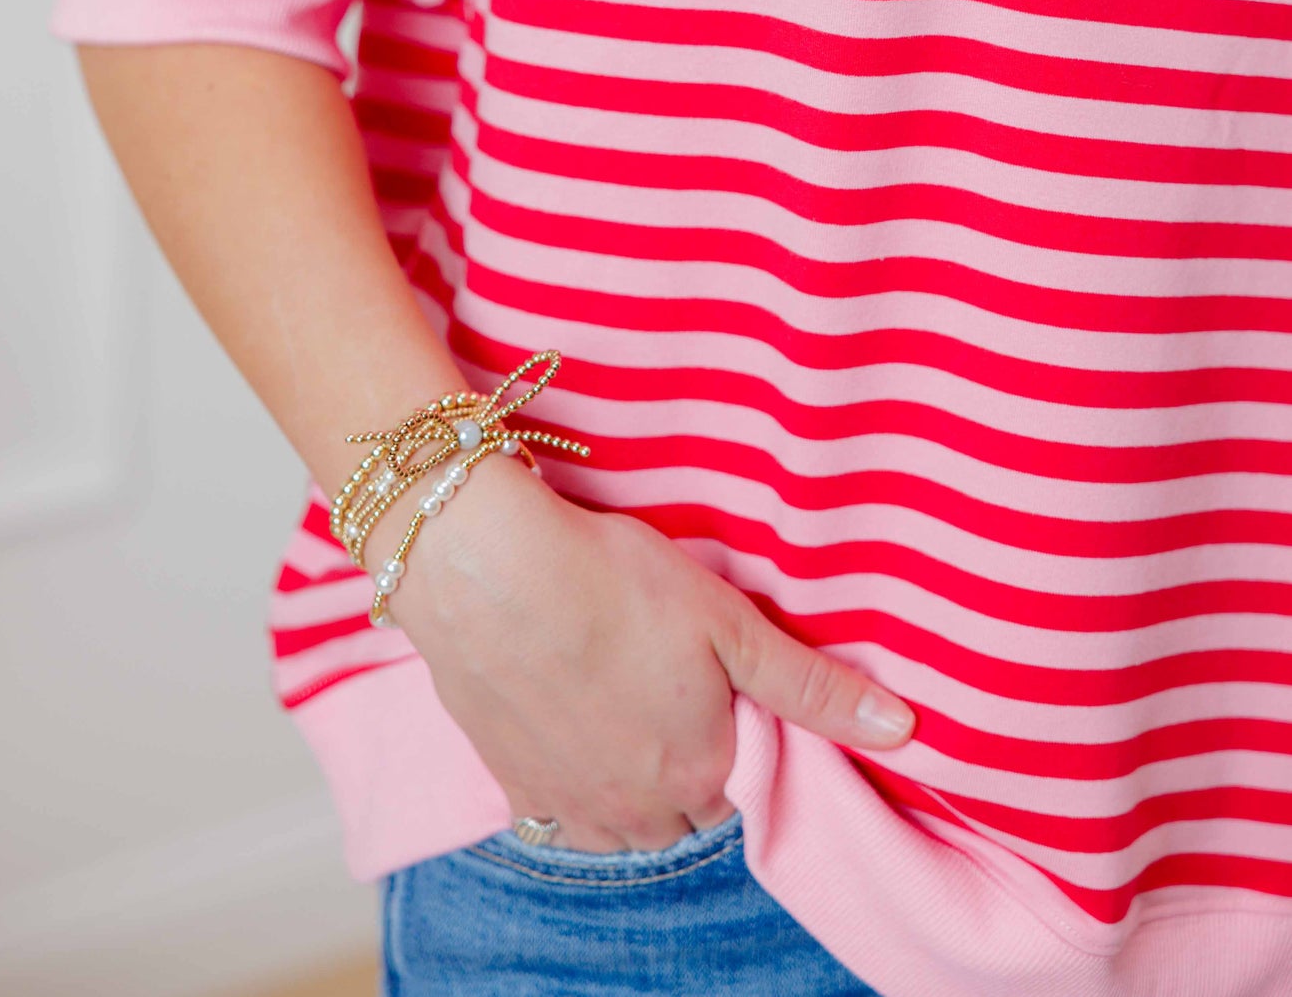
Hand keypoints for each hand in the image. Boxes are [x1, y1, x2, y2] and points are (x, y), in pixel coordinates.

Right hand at [391, 455, 915, 852]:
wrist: (485, 568)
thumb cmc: (611, 583)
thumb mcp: (727, 622)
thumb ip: (812, 684)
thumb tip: (902, 730)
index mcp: (699, 772)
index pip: (744, 785)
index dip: (738, 733)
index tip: (720, 683)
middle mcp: (637, 808)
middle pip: (684, 809)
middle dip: (688, 763)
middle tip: (672, 685)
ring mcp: (568, 802)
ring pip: (622, 820)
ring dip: (633, 782)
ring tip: (625, 702)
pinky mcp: (510, 781)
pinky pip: (556, 812)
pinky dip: (572, 782)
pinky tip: (570, 720)